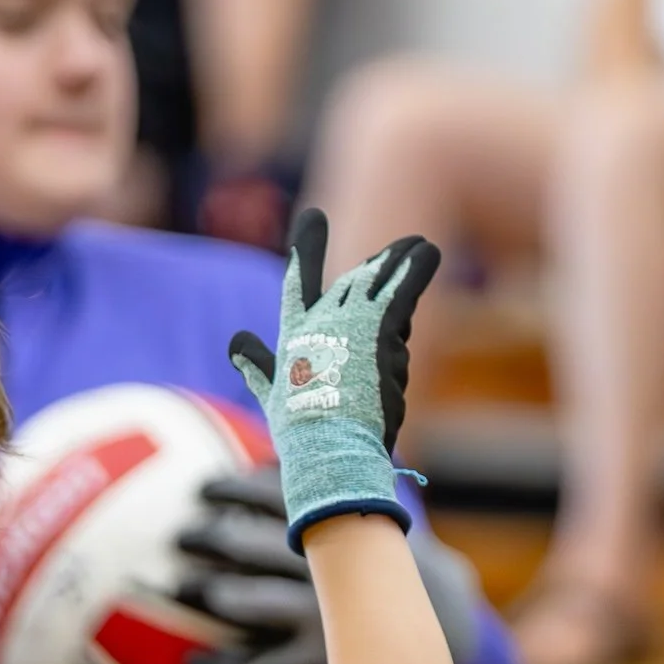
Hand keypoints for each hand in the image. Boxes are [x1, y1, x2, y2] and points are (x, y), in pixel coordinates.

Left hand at [174, 467, 488, 663]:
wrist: (441, 616)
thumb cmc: (381, 553)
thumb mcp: (368, 509)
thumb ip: (319, 486)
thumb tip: (262, 457)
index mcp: (338, 524)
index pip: (277, 496)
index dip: (234, 489)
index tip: (202, 487)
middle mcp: (327, 568)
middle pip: (251, 546)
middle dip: (210, 537)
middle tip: (180, 536)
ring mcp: (322, 613)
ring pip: (253, 602)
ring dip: (211, 593)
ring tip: (180, 588)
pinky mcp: (317, 656)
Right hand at [227, 205, 442, 542]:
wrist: (326, 445)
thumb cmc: (301, 430)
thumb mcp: (270, 394)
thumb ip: (254, 364)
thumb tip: (235, 341)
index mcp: (295, 336)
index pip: (299, 284)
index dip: (307, 249)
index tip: (313, 218)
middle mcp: (321, 320)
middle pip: (352, 283)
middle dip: (375, 266)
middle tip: (397, 250)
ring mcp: (350, 320)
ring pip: (381, 283)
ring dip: (401, 264)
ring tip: (418, 248)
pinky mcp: (379, 328)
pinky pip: (402, 291)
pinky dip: (416, 270)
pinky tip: (428, 252)